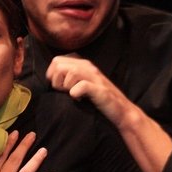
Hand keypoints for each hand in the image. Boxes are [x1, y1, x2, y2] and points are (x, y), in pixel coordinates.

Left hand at [47, 54, 171, 171]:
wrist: (121, 111)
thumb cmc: (98, 100)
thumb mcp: (83, 83)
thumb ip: (70, 77)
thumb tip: (50, 79)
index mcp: (83, 64)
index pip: (56, 60)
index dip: (52, 75)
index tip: (59, 88)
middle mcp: (89, 67)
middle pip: (59, 64)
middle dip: (56, 80)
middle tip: (64, 92)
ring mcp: (95, 77)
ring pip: (70, 72)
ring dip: (65, 86)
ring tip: (72, 96)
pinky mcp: (100, 90)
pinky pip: (81, 85)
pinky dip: (75, 93)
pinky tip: (78, 99)